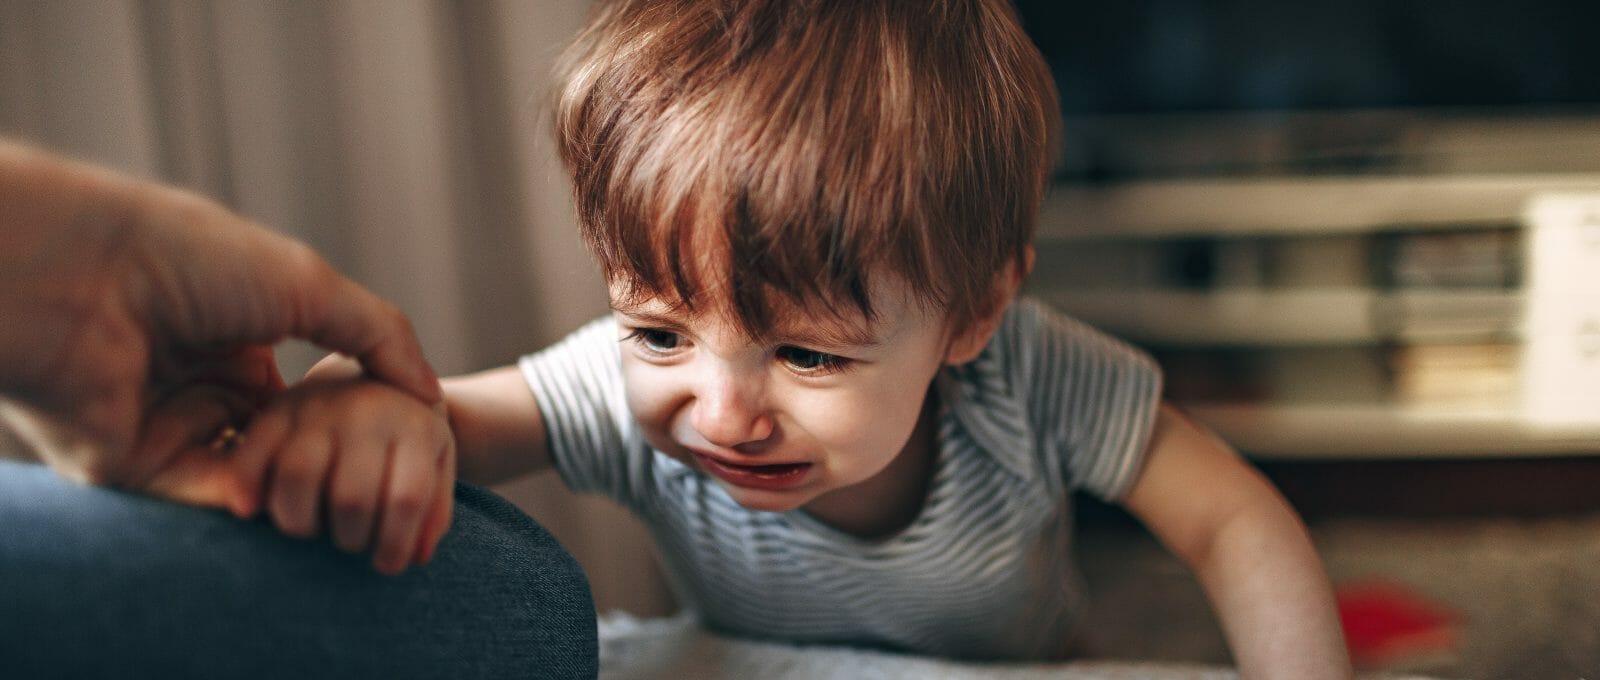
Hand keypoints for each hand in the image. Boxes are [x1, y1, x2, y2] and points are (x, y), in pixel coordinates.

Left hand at [0, 140, 439, 507]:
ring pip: (242, 480)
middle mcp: (197, 386)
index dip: (347, 425)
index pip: (304, 403)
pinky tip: (274, 501)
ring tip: (332, 502)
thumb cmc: (193, 259)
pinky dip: (240, 502)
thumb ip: (380, 339)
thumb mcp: (312, 287)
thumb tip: (430, 396)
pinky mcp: (127, 467)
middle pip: (277, 449)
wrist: (86, 273)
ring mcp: (162, 429)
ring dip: (286, 492)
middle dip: (320, 469)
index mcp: (234, 339)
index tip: (393, 446)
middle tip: (368, 490)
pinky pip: (196, 498)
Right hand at [223, 356, 455, 574]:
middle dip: (351, 538)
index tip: (386, 565)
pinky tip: (253, 511)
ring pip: (298, 477)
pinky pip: (250, 457)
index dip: (395, 545)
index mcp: (414, 427)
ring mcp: (317, 408)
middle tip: (350, 542)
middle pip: (352, 498)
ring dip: (301, 523)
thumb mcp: (435, 463)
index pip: (406, 499)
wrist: (366, 375)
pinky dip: (245, 490)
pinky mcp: (274, 411)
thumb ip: (434, 510)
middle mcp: (365, 412)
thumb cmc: (403, 436)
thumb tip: (417, 557)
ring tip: (313, 529)